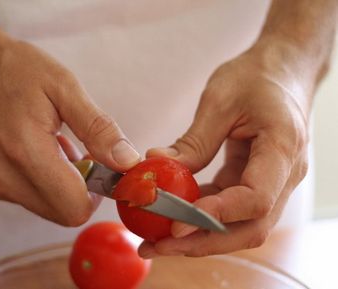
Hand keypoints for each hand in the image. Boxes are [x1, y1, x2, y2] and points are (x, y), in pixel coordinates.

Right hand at [0, 27, 139, 225]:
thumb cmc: (12, 68)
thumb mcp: (63, 87)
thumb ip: (97, 128)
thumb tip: (127, 162)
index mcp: (24, 151)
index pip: (74, 208)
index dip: (98, 193)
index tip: (102, 166)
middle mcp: (1, 177)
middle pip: (62, 212)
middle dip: (81, 189)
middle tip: (80, 152)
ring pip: (46, 206)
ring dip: (62, 183)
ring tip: (55, 142)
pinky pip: (27, 197)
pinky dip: (42, 180)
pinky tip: (37, 149)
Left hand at [139, 44, 310, 256]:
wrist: (283, 71)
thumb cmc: (257, 77)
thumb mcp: (220, 101)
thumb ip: (194, 141)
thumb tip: (158, 166)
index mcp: (281, 148)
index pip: (255, 198)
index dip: (217, 214)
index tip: (177, 223)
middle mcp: (283, 174)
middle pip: (249, 227)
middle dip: (202, 242)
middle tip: (158, 246)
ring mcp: (272, 181)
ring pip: (240, 225)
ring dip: (199, 236)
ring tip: (157, 240)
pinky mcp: (255, 180)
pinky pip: (230, 208)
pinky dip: (202, 217)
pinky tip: (173, 216)